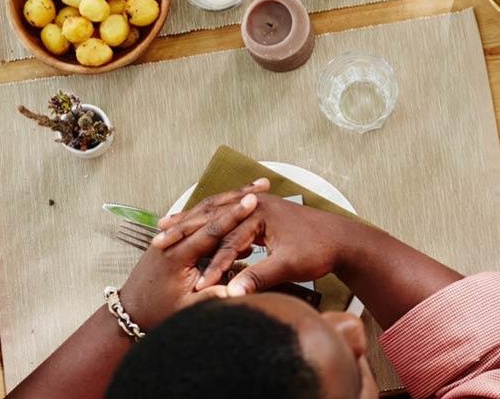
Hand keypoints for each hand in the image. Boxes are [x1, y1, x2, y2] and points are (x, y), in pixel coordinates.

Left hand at [118, 180, 269, 326]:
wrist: (128, 313)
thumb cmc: (157, 313)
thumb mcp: (186, 310)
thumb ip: (209, 298)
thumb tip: (235, 292)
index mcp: (176, 256)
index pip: (212, 229)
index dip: (235, 214)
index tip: (253, 201)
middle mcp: (173, 240)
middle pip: (209, 212)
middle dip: (237, 198)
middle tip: (260, 186)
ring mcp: (171, 238)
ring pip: (203, 211)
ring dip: (228, 199)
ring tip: (253, 191)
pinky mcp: (173, 240)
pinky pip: (197, 219)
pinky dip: (216, 210)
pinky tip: (232, 205)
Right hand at [156, 187, 368, 294]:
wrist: (343, 239)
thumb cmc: (318, 250)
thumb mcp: (288, 265)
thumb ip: (259, 278)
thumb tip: (233, 295)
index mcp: (261, 212)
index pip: (227, 241)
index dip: (211, 265)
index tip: (192, 284)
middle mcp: (257, 204)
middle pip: (213, 218)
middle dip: (184, 230)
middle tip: (156, 242)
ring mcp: (258, 206)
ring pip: (216, 214)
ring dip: (190, 222)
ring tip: (164, 230)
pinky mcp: (260, 213)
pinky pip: (226, 216)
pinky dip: (207, 222)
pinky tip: (192, 230)